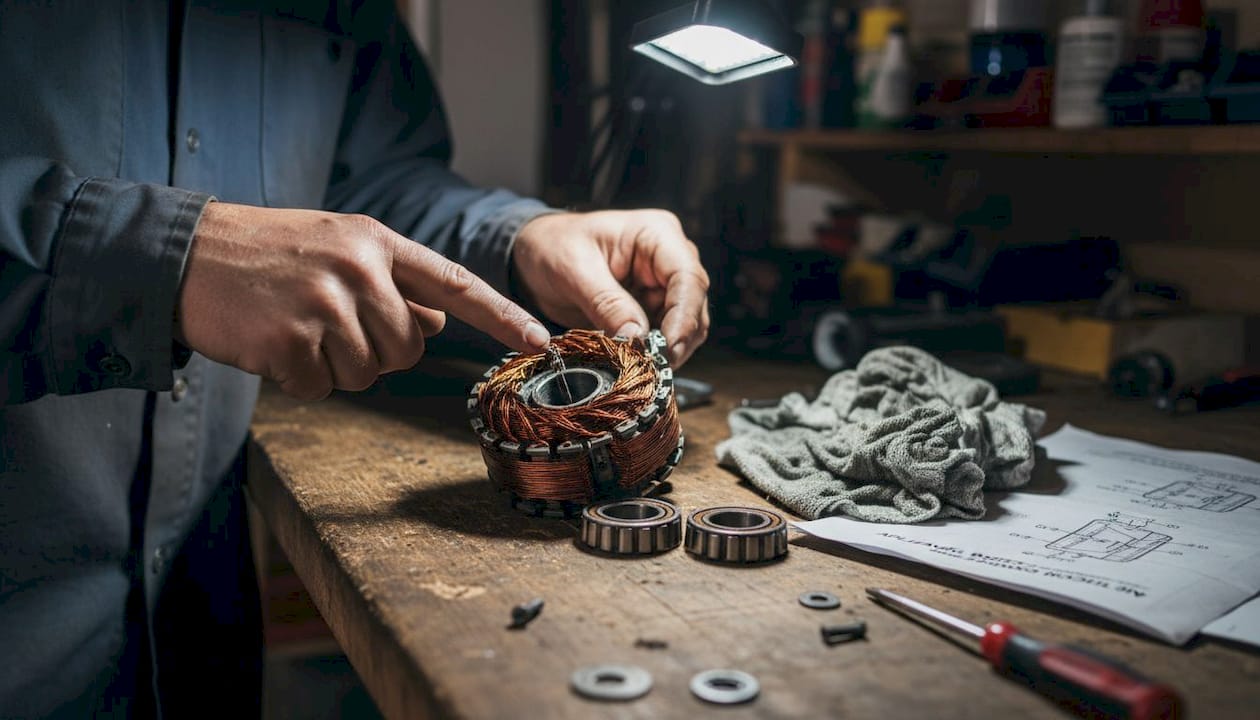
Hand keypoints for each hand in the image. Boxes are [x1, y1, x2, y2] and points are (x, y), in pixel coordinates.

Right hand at [178, 202, 550, 399]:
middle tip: (330, 325)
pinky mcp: (290, 340)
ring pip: (368, 373)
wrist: (186, 255)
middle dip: (377, 351)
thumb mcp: (339, 248)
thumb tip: (442, 321)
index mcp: (377, 242)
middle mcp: (358, 270)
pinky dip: (301, 379)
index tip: (538, 340)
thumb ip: (394, 281)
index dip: (501, 315)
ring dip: (336, 367)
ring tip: (299, 329)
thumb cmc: (269, 253)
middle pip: (408, 347)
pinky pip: (323, 387)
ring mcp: (325, 305)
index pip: (454, 283)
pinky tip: (275, 345)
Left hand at [510, 210, 709, 365]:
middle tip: (653, 367)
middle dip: (678, 338)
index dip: (684, 316)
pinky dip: (654, 353)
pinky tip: (637, 363)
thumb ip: (606, 303)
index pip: (688, 277)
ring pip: (686, 326)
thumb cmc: (553, 247)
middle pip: (693, 304)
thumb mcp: (573, 270)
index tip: (669, 348)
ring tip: (642, 367)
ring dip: (668, 350)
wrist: (536, 254)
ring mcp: (663, 285)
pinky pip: (664, 337)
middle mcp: (669, 258)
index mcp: (657, 234)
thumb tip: (637, 339)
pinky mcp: (652, 309)